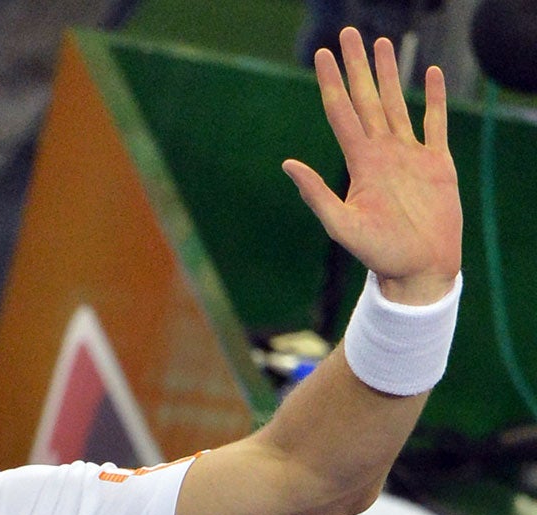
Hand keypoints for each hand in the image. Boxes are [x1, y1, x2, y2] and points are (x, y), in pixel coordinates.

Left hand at [282, 27, 461, 304]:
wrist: (418, 270)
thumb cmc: (379, 254)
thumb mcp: (341, 225)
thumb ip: (316, 194)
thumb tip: (287, 164)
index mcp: (360, 163)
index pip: (341, 112)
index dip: (331, 82)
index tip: (322, 54)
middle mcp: (382, 153)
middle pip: (367, 98)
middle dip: (358, 67)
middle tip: (349, 33)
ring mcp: (409, 155)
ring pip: (398, 103)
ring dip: (390, 74)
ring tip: (382, 44)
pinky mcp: (437, 163)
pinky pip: (435, 123)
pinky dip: (435, 98)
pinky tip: (431, 74)